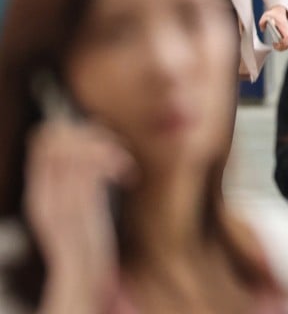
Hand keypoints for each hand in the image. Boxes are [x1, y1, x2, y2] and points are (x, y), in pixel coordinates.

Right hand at [25, 121, 134, 309]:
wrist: (82, 279)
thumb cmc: (87, 242)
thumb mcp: (77, 205)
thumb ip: (77, 179)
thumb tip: (92, 146)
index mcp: (39, 192)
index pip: (42, 140)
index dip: (74, 129)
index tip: (101, 138)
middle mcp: (43, 194)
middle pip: (58, 139)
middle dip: (92, 134)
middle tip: (116, 149)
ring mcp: (58, 201)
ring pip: (76, 150)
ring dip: (107, 148)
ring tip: (124, 165)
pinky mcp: (78, 211)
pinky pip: (90, 170)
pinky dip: (113, 164)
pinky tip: (127, 178)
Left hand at [258, 6, 287, 50]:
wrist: (278, 11)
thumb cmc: (273, 14)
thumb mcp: (265, 16)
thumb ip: (262, 22)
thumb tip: (262, 29)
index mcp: (284, 27)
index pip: (286, 38)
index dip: (282, 43)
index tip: (275, 43)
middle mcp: (287, 31)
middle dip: (281, 48)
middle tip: (274, 46)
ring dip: (281, 47)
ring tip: (274, 45)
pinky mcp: (286, 34)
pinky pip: (286, 42)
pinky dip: (281, 45)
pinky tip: (275, 43)